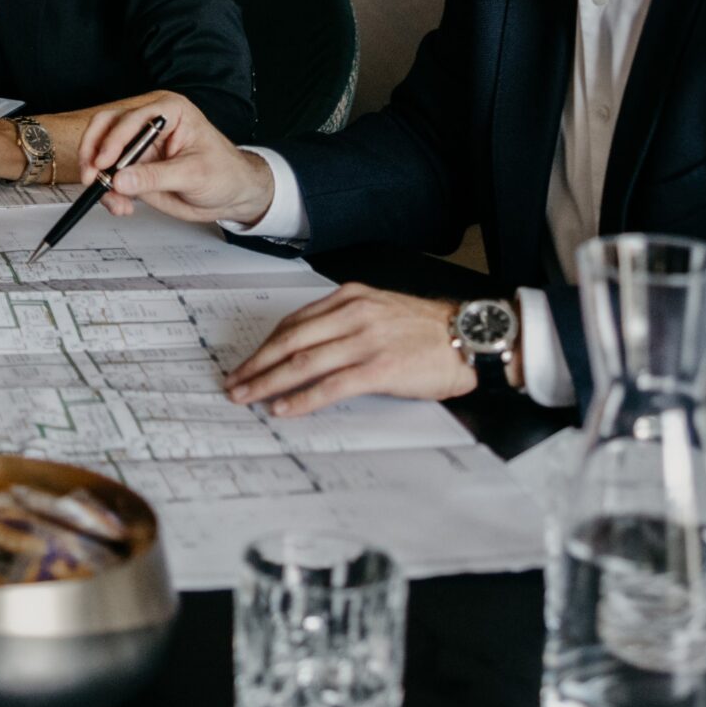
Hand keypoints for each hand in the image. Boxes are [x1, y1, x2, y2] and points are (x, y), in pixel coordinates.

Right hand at [78, 91, 275, 227]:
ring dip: (99, 177)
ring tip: (113, 200)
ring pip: (101, 153)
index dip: (113, 140)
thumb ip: (154, 177)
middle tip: (92, 177)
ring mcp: (140, 147)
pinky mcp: (135, 168)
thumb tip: (121, 179)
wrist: (234, 195)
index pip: (130, 118)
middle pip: (107, 128)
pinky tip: (121, 205)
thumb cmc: (226, 174)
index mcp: (169, 112)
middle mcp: (149, 125)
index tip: (104, 164)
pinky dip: (108, 192)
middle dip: (94, 154)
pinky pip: (110, 177)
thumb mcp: (193, 174)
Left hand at [224, 285, 477, 415]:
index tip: (248, 361)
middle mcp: (352, 315)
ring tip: (247, 396)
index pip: (293, 323)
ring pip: (301, 362)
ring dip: (267, 382)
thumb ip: (344, 322)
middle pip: (289, 341)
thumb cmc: (427, 329)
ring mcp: (364, 340)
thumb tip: (306, 348)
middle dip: (256, 364)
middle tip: (234, 381)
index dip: (265, 345)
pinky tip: (283, 408)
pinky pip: (329, 385)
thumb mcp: (379, 310)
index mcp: (349, 298)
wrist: (471, 337)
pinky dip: (301, 398)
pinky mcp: (378, 368)